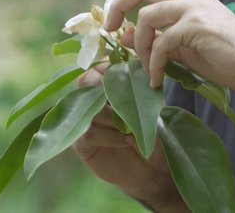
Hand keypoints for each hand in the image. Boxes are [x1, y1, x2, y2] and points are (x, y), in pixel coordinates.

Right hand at [70, 65, 181, 208]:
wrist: (152, 167)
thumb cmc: (152, 134)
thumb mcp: (152, 108)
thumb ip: (142, 88)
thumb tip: (139, 70)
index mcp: (108, 86)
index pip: (100, 66)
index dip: (109, 67)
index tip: (125, 72)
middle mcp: (93, 100)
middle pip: (86, 82)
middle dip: (104, 85)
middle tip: (122, 95)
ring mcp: (85, 121)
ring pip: (88, 107)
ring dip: (112, 115)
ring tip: (132, 126)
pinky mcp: (82, 143)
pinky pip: (89, 133)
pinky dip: (110, 136)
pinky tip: (127, 140)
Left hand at [103, 0, 234, 91]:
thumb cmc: (229, 58)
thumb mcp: (185, 46)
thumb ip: (157, 37)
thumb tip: (122, 35)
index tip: (114, 20)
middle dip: (118, 4)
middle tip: (110, 29)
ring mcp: (195, 8)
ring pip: (147, 16)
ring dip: (138, 46)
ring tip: (146, 69)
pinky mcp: (198, 27)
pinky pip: (161, 43)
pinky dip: (153, 64)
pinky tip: (157, 80)